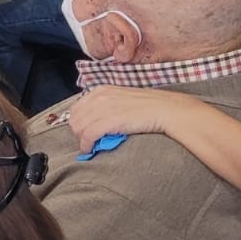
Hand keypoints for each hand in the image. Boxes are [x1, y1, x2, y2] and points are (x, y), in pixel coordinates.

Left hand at [67, 86, 186, 153]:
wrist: (166, 110)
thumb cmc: (147, 107)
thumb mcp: (121, 99)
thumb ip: (105, 106)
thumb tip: (93, 121)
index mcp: (101, 90)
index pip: (76, 108)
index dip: (77, 122)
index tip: (83, 132)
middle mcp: (99, 96)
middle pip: (74, 118)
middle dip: (77, 132)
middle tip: (86, 141)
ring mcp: (104, 107)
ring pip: (78, 127)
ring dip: (81, 140)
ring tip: (89, 147)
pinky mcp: (110, 120)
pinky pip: (88, 135)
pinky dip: (86, 145)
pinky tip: (90, 149)